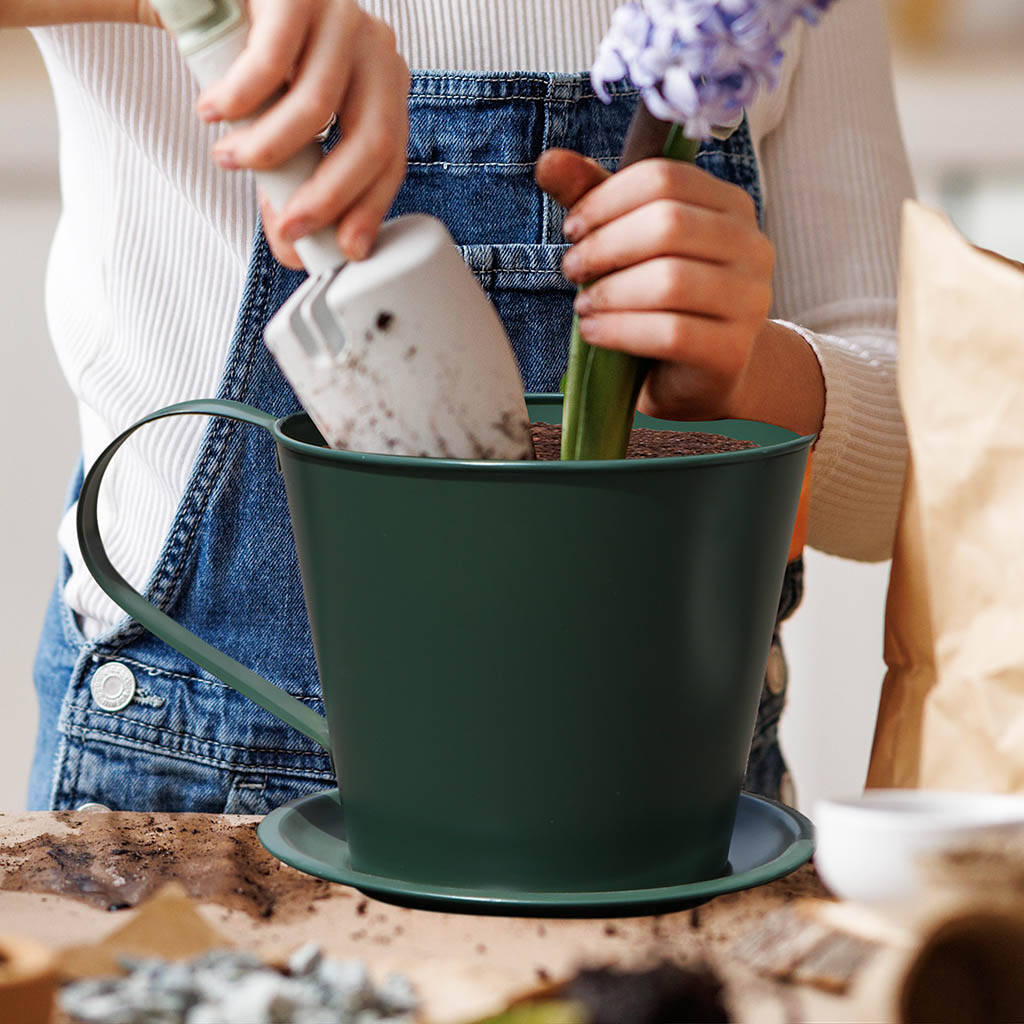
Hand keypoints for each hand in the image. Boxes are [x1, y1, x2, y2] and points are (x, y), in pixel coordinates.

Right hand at [170, 0, 409, 266]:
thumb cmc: (254, 55)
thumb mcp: (282, 123)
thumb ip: (292, 178)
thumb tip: (294, 249)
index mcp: (383, 84)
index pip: (392, 157)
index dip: (369, 208)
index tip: (347, 249)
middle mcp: (373, 49)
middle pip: (371, 140)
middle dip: (326, 196)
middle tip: (287, 225)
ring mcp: (340, 15)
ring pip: (317, 108)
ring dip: (266, 149)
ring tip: (228, 157)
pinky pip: (270, 65)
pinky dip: (237, 101)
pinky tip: (213, 112)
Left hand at [535, 148, 823, 435]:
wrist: (699, 376)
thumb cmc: (661, 301)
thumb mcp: (628, 242)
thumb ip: (594, 199)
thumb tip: (548, 162)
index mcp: (730, 207)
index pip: (665, 177)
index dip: (607, 199)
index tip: (572, 228)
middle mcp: (752, 247)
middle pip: (669, 224)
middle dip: (606, 245)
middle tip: (572, 268)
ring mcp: (750, 301)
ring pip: (671, 281)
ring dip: (610, 292)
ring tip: (583, 305)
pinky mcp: (732, 351)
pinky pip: (671, 333)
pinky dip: (620, 330)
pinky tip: (594, 332)